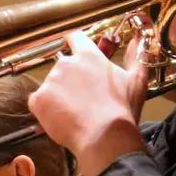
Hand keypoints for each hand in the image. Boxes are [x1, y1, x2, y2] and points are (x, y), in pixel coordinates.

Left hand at [28, 30, 147, 175]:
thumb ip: (136, 57)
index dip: (76, 45)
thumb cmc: (121, 110)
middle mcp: (66, 63)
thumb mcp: (136, 80)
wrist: (104, 137)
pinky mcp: (38, 100)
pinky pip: (38, 102)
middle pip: (63, 65)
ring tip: (74, 111)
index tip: (77, 53)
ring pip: (51, 85)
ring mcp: (50, 81)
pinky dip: (46, 110)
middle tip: (82, 97)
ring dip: (59, 95)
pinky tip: (62, 118)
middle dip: (70, 78)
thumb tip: (137, 41)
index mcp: (88, 55)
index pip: (75, 38)